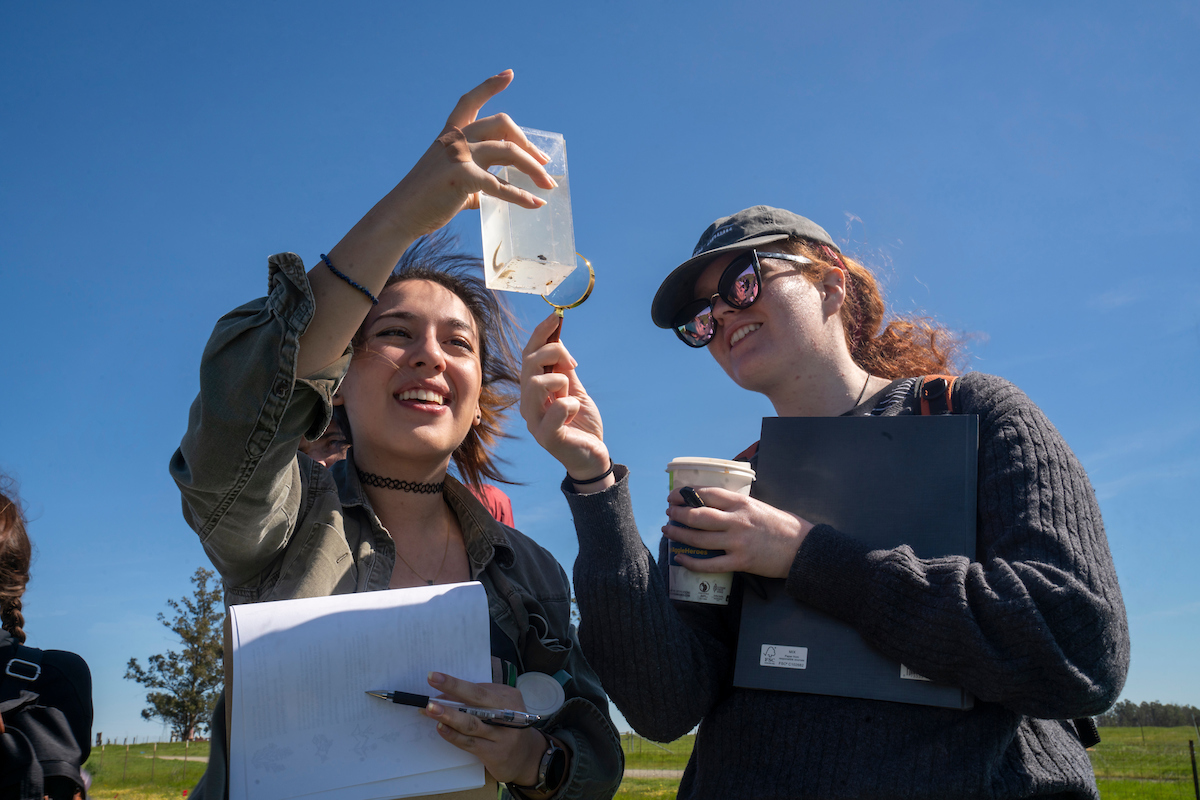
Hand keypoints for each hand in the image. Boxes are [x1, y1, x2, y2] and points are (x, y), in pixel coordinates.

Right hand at [384, 69, 556, 241]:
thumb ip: (474, 181)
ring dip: (533, 168)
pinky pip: (501, 186)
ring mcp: (459, 155)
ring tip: (548, 184)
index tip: (509, 74)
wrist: (401, 215)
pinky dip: (522, 196)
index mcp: (451, 135)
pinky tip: (535, 204)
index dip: (490, 86)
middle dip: (527, 143)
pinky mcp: (463, 177)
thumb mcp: (453, 181)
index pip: (470, 101)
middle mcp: (456, 139)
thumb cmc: (426, 201)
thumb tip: (491, 194)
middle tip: (543, 162)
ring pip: (509, 152)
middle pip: (502, 124)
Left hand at [423, 671, 552, 785]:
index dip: (455, 684)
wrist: (528, 758)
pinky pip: (470, 742)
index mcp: (509, 696)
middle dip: (453, 687)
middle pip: (478, 698)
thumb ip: (477, 703)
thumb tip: (443, 697)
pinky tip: (441, 728)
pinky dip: (454, 735)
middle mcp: (509, 712)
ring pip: (472, 722)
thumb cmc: (507, 729)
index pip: (478, 688)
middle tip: (432, 679)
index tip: (435, 677)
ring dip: (448, 714)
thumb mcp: (499, 710)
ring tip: (430, 708)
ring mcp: (503, 734)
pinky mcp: (496, 753)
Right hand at [520, 313, 611, 487]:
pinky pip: (556, 410)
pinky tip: (574, 411)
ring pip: (535, 385)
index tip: (555, 317)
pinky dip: (569, 404)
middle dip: (552, 354)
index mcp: (532, 391)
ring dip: (559, 380)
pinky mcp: (547, 438)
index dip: (540, 334)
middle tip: (573, 363)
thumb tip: (557, 338)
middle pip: (528, 366)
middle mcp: (528, 405)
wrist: (592, 456)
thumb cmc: (580, 423)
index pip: (528, 356)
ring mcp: (534, 422)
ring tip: (570, 392)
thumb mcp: (574, 389)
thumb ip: (564, 368)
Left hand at [663, 487, 814, 578]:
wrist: (802, 548)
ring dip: (679, 534)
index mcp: (742, 503)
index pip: (707, 494)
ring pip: (699, 538)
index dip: (686, 494)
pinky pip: (709, 563)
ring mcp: (738, 542)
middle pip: (698, 515)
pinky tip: (681, 557)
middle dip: (678, 513)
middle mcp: (737, 521)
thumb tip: (710, 504)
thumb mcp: (759, 506)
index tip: (674, 496)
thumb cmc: (782, 526)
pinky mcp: (740, 562)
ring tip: (668, 531)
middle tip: (669, 512)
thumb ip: (736, 505)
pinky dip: (691, 561)